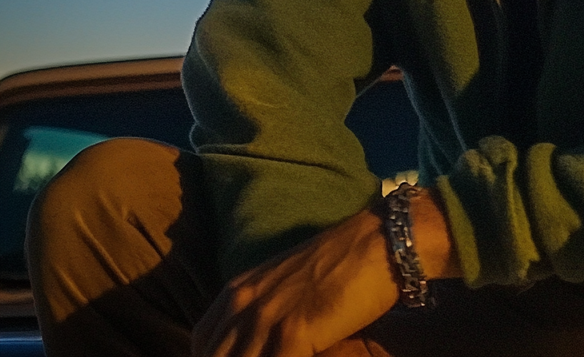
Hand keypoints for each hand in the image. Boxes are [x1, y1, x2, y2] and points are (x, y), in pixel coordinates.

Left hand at [191, 189, 459, 356]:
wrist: (380, 241)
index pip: (201, 344)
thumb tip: (257, 342)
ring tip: (291, 355)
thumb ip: (266, 312)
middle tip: (271, 355)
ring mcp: (265, 316)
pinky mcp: (292, 330)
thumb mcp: (290, 284)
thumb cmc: (344, 264)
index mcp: (239, 289)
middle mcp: (244, 302)